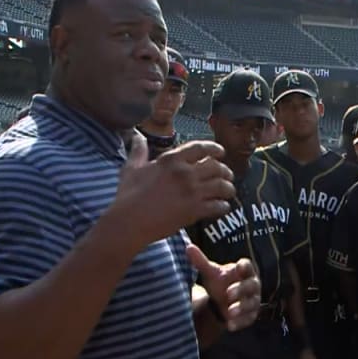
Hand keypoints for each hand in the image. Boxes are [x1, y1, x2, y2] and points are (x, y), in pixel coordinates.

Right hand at [116, 133, 235, 246]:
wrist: (129, 222)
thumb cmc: (127, 195)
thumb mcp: (131, 168)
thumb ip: (138, 151)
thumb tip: (137, 136)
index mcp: (171, 160)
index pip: (200, 148)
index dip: (214, 148)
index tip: (221, 152)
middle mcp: (185, 173)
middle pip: (216, 167)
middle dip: (225, 171)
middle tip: (228, 175)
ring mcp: (192, 192)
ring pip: (221, 186)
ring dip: (228, 188)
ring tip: (229, 191)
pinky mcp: (195, 211)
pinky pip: (218, 206)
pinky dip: (223, 206)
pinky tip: (223, 207)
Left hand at [186, 244, 259, 331]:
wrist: (223, 302)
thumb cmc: (220, 283)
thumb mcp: (211, 273)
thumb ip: (201, 261)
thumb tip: (188, 247)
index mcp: (244, 271)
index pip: (247, 266)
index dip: (244, 267)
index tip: (239, 267)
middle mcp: (252, 285)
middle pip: (251, 285)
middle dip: (241, 289)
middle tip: (229, 293)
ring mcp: (252, 301)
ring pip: (251, 304)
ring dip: (241, 308)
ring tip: (230, 311)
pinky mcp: (250, 315)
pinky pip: (248, 319)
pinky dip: (239, 322)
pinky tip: (230, 325)